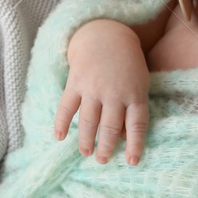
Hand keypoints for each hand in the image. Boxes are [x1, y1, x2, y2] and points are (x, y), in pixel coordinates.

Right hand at [57, 19, 150, 163]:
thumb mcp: (138, 84)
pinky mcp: (76, 83)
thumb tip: (122, 139)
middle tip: (102, 160)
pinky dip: (61, 122)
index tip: (131, 162)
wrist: (106, 35)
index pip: (137, 124)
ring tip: (86, 153)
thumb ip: (131, 110)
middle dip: (106, 147)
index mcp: (134, 93)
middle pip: (110, 127)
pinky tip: (59, 137)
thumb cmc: (127, 65)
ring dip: (86, 140)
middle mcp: (114, 92)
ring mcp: (93, 88)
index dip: (135, 145)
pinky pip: (67, 106)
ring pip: (89, 120)